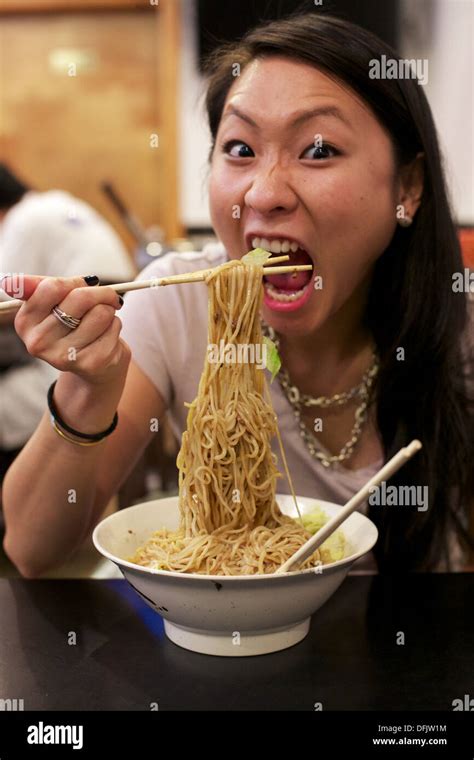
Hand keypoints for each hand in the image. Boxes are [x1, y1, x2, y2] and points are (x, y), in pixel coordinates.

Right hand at [2, 274, 130, 385]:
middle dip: (100, 293)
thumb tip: (8, 281)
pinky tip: (106, 337)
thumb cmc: (74, 326)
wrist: (96, 366)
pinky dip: (115, 326)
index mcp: (25, 323)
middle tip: (107, 297)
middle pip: (80, 298)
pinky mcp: (90, 363)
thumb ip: (38, 287)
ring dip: (109, 311)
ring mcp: (64, 356)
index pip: (51, 287)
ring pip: (101, 312)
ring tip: (102, 322)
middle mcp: (39, 342)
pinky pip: (113, 327)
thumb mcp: (54, 304)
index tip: (83, 285)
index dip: (74, 282)